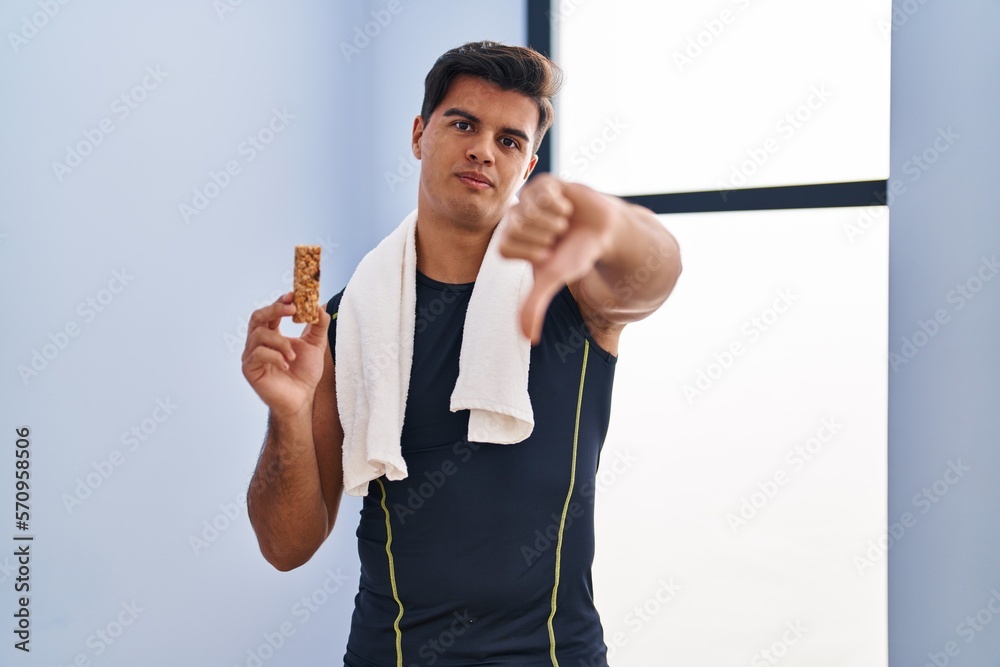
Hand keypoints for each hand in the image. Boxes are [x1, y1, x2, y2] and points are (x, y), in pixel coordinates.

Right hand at [241, 292, 330, 417]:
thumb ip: (318, 325)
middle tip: (293, 309)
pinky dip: (275, 356)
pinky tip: (286, 365)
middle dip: (275, 309)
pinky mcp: (249, 369)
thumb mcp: (316, 345)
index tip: (294, 295)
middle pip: (257, 317)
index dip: (280, 302)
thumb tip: (319, 306)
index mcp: (271, 334)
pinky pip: (258, 354)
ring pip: (260, 335)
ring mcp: (251, 355)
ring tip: (293, 355)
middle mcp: (258, 342)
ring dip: (281, 342)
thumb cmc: (305, 373)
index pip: (270, 312)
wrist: (301, 399)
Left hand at [499, 175, 616, 343]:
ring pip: (527, 210)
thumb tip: (527, 338)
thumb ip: (534, 305)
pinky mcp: (543, 183)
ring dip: (553, 222)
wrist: (604, 231)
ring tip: (564, 223)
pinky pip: (542, 193)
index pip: (504, 248)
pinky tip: (567, 208)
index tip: (548, 254)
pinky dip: (560, 205)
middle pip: (514, 228)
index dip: (531, 253)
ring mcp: (527, 199)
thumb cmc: (576, 255)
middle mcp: (515, 219)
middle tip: (558, 237)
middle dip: (544, 237)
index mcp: (511, 241)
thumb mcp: (553, 280)